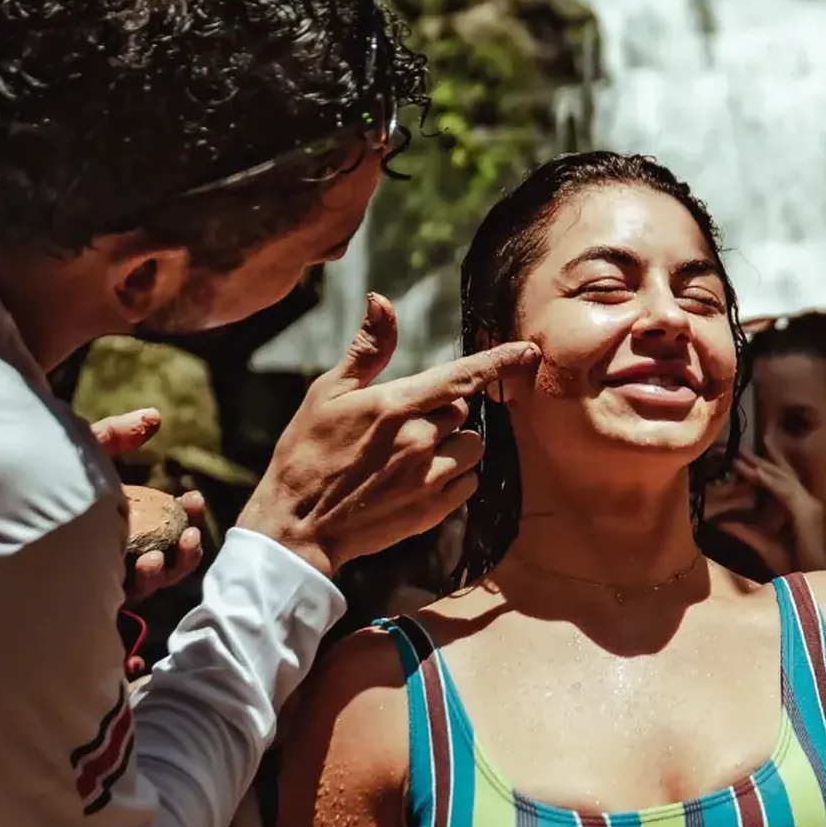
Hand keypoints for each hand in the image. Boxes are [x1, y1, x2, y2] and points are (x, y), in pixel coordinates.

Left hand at [89, 413, 208, 600]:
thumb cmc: (38, 483)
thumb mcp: (80, 455)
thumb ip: (116, 436)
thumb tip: (155, 416)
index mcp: (120, 523)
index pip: (164, 525)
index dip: (186, 516)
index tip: (195, 498)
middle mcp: (115, 552)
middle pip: (166, 559)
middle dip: (187, 549)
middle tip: (193, 531)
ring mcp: (103, 577)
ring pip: (151, 582)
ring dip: (171, 569)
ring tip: (170, 551)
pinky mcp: (88, 596)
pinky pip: (127, 597)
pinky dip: (144, 584)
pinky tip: (148, 564)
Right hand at [239, 295, 539, 578]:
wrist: (297, 526)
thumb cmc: (306, 454)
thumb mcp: (327, 393)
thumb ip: (367, 349)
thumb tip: (382, 301)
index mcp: (396, 406)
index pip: (463, 376)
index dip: (499, 360)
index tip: (528, 350)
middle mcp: (420, 440)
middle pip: (464, 410)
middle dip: (444, 410)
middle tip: (405, 422)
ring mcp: (429, 478)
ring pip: (472, 447)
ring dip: (455, 443)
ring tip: (416, 451)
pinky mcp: (432, 511)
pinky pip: (468, 483)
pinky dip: (455, 476)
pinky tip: (421, 478)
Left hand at [733, 447, 825, 567]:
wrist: (814, 580)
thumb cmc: (794, 566)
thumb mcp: (763, 544)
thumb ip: (745, 531)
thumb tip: (721, 523)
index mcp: (799, 507)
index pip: (780, 480)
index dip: (762, 466)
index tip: (742, 457)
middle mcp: (806, 501)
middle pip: (781, 475)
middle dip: (760, 460)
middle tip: (739, 447)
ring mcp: (808, 505)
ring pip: (782, 479)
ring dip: (761, 466)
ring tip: (742, 455)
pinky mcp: (807, 512)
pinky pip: (786, 492)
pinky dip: (771, 481)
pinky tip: (756, 472)